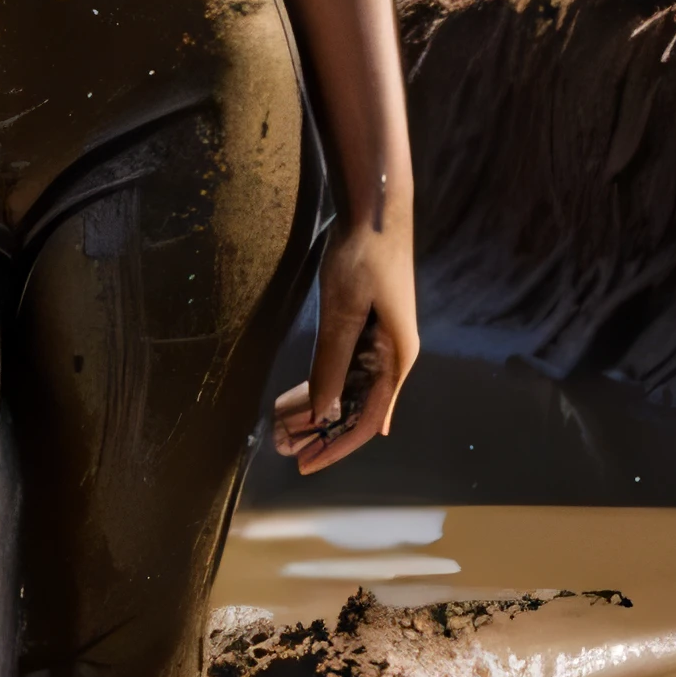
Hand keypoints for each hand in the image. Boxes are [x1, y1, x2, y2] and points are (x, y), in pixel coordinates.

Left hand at [272, 221, 418, 476]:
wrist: (375, 212)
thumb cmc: (364, 259)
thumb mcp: (344, 313)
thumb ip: (332, 364)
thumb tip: (324, 413)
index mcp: (395, 360)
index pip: (364, 420)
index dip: (334, 446)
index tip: (304, 465)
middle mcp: (391, 358)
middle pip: (354, 409)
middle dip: (318, 431)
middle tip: (280, 446)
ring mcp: (379, 344)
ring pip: (346, 391)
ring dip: (316, 409)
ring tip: (280, 424)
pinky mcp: (367, 328)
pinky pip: (343, 369)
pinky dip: (320, 384)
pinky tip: (297, 397)